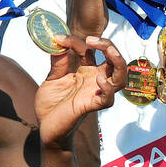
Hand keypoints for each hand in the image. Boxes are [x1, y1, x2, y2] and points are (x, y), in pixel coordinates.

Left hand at [34, 34, 126, 149]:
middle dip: (109, 46)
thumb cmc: (51, 105)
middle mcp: (94, 81)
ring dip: (118, 63)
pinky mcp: (91, 106)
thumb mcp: (52, 79)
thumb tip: (58, 42)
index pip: (89, 51)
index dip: (75, 41)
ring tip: (109, 52)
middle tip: (92, 39)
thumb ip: (57, 62)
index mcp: (85, 72)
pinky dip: (107, 88)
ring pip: (120, 79)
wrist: (45, 128)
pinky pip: (108, 99)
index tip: (58, 38)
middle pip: (114, 61)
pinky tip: (98, 80)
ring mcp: (94, 93)